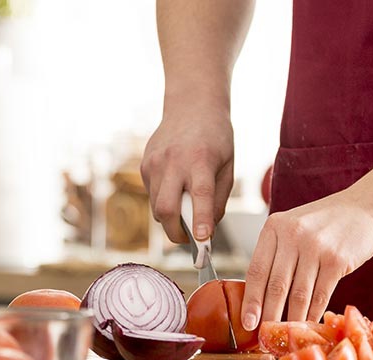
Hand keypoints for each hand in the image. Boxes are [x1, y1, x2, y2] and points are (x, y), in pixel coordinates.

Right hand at [140, 108, 233, 242]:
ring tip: (184, 213)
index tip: (203, 240)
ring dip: (170, 218)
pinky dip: (163, 201)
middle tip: (188, 240)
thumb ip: (218, 199)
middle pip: (166, 208)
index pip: (200, 195)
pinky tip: (174, 188)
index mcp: (200, 159)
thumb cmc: (216, 138)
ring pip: (156, 207)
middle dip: (176, 233)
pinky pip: (152, 195)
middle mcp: (173, 161)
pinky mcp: (144, 166)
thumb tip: (206, 231)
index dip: (200, 220)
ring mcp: (154, 163)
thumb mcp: (228, 166)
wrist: (191, 106)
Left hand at [240, 190, 372, 330]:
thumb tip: (259, 295)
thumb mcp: (292, 227)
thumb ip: (276, 253)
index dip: (250, 300)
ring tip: (285, 334)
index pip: (256, 270)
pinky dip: (313, 313)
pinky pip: (321, 294)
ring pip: (298, 294)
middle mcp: (292, 235)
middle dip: (267, 314)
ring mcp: (315, 246)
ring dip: (290, 319)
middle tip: (263, 334)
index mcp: (274, 227)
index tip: (246, 321)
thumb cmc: (323, 222)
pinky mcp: (337, 259)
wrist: (364, 208)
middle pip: (275, 285)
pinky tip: (308, 323)